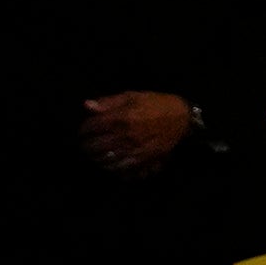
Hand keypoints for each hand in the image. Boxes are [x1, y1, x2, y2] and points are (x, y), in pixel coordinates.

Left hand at [77, 90, 191, 172]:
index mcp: (121, 118)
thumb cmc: (156, 104)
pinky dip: (111, 168)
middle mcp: (125, 136)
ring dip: (96, 158)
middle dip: (86, 146)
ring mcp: (134, 150)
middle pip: (95, 146)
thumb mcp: (132, 96)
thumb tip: (86, 106)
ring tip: (94, 155)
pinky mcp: (143, 159)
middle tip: (85, 145)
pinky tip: (109, 164)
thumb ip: (108, 102)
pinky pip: (121, 168)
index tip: (83, 131)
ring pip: (106, 159)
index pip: (91, 127)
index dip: (83, 130)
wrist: (182, 118)